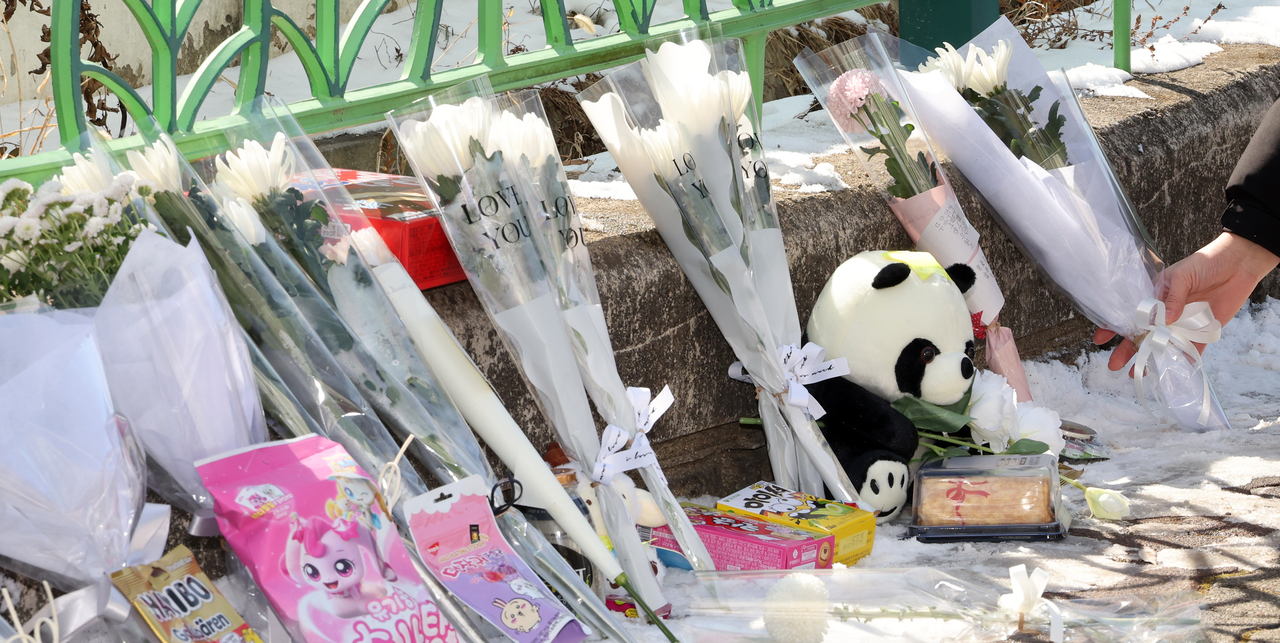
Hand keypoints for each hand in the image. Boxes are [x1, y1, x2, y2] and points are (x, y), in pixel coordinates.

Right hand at [1093, 232, 1278, 371]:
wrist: (1238, 265)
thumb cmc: (1206, 263)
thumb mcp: (1182, 275)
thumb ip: (1171, 297)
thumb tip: (1164, 321)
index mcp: (1154, 296)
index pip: (1129, 312)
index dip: (1113, 325)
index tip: (1100, 339)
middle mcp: (1165, 312)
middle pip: (1142, 334)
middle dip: (1128, 349)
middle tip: (1115, 365)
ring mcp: (1182, 324)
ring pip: (1162, 345)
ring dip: (1150, 359)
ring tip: (1136, 373)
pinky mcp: (1202, 332)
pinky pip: (1190, 350)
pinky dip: (1182, 362)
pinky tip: (1171, 373)